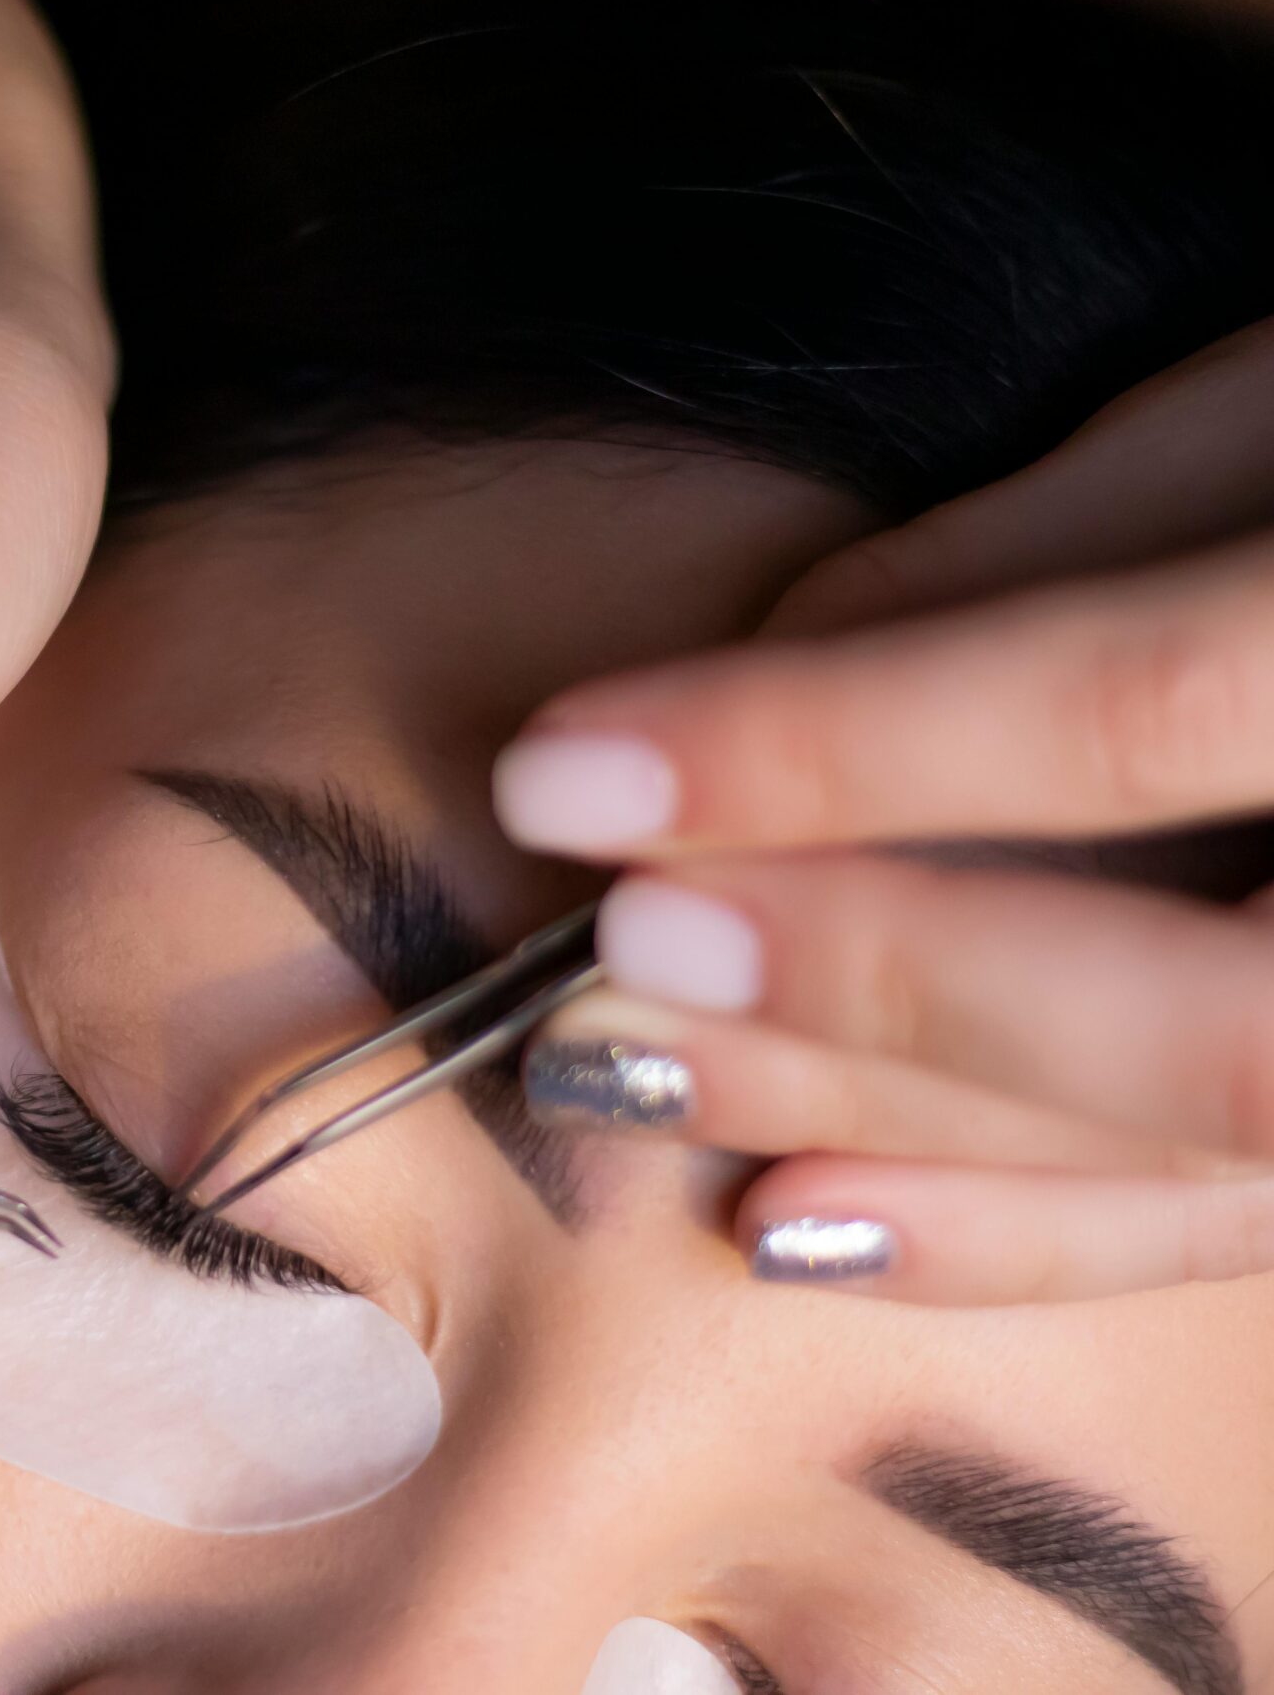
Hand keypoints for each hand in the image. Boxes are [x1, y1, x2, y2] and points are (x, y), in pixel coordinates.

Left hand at [493, 316, 1273, 1304]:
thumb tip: (784, 647)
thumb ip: (1063, 532)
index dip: (829, 745)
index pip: (1128, 707)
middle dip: (863, 990)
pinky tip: (810, 1225)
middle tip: (605, 967)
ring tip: (646, 1109)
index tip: (565, 768)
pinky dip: (1026, 1237)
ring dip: (906, 1152)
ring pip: (1222, 1157)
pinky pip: (1253, 1220)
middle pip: (1189, 1011)